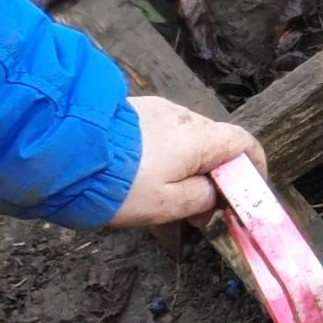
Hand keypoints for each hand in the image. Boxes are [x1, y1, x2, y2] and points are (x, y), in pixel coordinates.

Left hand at [109, 96, 266, 229]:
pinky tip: (146, 176)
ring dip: (189, 166)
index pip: (243, 143)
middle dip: (215, 176)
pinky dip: (168, 155)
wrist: (68, 154)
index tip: (247, 191)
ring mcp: (158, 110)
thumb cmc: (122, 185)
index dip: (253, 166)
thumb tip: (214, 192)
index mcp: (199, 138)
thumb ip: (201, 198)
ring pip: (188, 140)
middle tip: (199, 212)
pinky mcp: (135, 112)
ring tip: (167, 197)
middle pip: (216, 143)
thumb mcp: (168, 205)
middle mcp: (184, 117)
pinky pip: (164, 134)